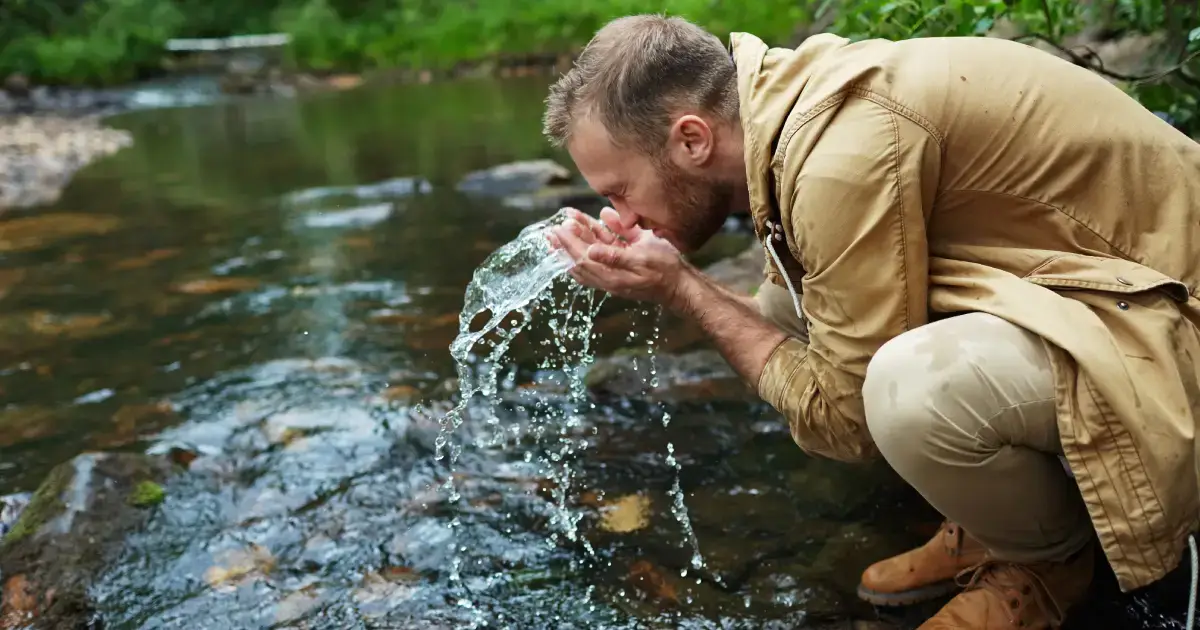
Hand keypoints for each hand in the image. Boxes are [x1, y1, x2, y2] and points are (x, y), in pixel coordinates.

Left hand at [547, 207, 686, 304]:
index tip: (557, 229)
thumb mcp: (643, 259)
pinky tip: (596, 222)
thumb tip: (590, 251)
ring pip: (592, 253)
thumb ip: (615, 255)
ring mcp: (617, 270)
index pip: (581, 259)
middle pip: (581, 258)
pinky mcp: (626, 264)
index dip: (568, 244)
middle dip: (566, 243)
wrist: (683, 286)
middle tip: (551, 229)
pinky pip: (607, 251)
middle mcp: (610, 275)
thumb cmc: (666, 271)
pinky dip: (598, 237)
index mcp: (611, 276)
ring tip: (567, 223)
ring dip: (579, 238)